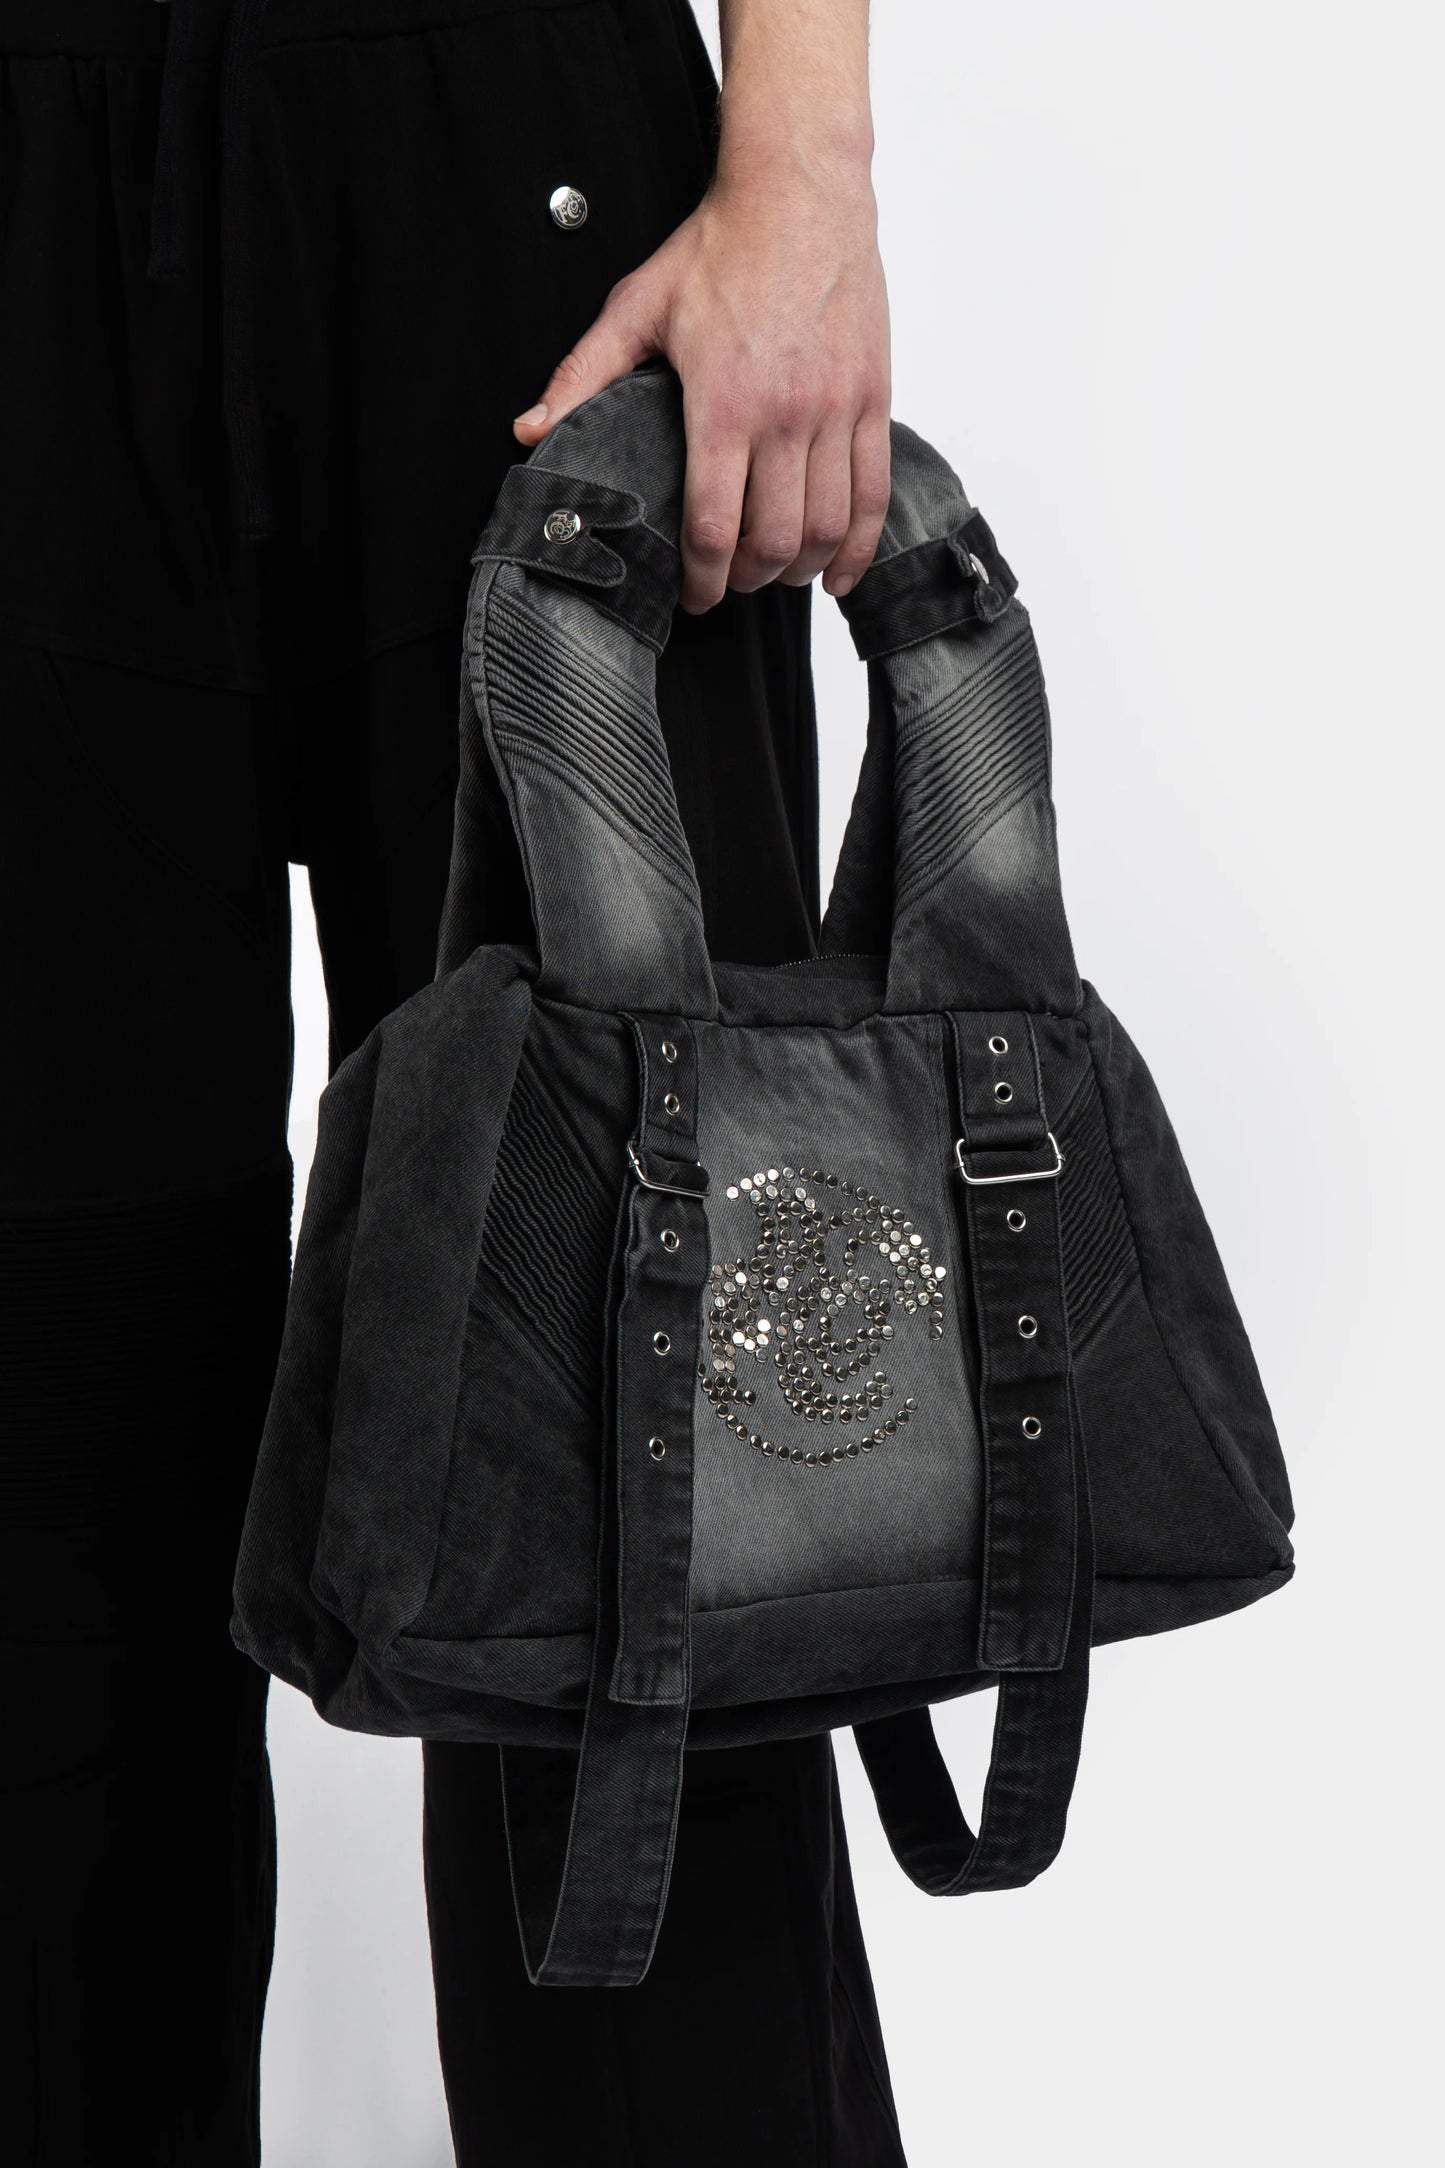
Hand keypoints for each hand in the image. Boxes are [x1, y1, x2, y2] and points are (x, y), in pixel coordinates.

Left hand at [512, 151, 890, 614]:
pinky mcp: (873, 399)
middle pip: (772, 542)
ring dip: (798, 569)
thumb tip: (531, 431)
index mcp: (723, 403)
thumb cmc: (721, 248)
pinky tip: (839, 571)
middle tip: (730, 583)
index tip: (694, 595)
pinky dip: (858, 548)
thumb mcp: (637, 309)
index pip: (714, 528)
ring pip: (826, 528)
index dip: (703, 580)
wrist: (799, 192)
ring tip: (775, 573)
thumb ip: (582, 377)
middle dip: (747, 581)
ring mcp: (836, 409)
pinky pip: (874, 495)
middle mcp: (786, 415)